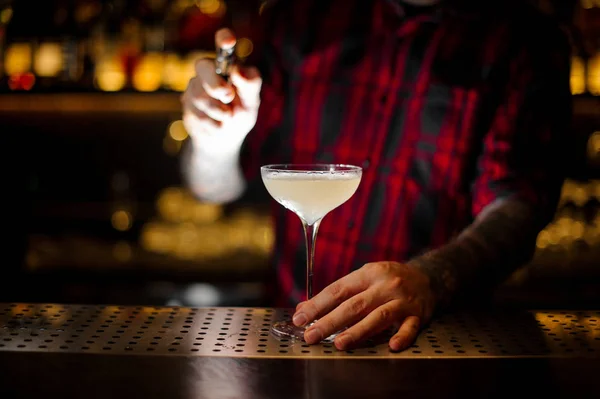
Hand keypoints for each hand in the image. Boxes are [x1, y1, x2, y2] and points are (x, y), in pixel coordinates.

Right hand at [181, 28, 261, 147]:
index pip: (223, 44)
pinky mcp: (186, 102)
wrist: (223, 140)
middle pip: (202, 66)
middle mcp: (208, 71)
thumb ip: (249, 85)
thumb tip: (238, 69)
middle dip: (215, 84)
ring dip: (218, 111)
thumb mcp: (251, 103)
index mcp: (228, 65)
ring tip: (227, 118)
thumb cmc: (240, 116)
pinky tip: (217, 126)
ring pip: (199, 95)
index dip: (224, 39)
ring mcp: (194, 86)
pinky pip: (195, 112)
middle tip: (228, 96)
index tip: (228, 40)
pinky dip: (211, 123)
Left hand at [293, 261, 436, 350]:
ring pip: (379, 316)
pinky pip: (410, 327)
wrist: (427, 277)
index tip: (300, 318)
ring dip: (359, 330)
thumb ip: (336, 293)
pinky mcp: (418, 315)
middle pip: (354, 305)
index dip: (317, 305)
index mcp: (368, 274)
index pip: (337, 290)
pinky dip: (402, 336)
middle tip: (312, 335)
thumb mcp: (363, 278)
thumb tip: (303, 308)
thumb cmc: (388, 279)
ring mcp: (402, 300)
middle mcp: (384, 285)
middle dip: (330, 321)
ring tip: (340, 344)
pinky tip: (392, 345)